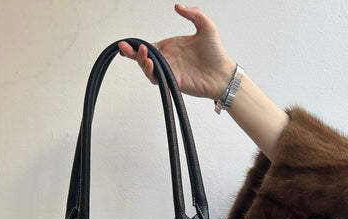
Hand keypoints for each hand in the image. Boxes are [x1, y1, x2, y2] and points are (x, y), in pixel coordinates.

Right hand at [118, 5, 235, 100]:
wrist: (223, 74)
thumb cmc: (216, 54)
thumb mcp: (206, 26)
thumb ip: (193, 14)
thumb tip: (177, 6)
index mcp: (171, 47)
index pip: (149, 46)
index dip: (137, 45)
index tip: (128, 42)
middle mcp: (168, 59)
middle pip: (144, 57)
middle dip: (132, 53)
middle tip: (124, 48)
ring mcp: (169, 71)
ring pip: (148, 68)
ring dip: (141, 61)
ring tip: (141, 52)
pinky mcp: (172, 81)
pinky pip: (157, 78)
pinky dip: (151, 71)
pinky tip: (150, 62)